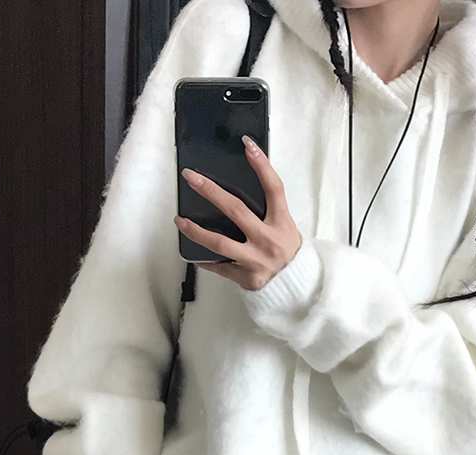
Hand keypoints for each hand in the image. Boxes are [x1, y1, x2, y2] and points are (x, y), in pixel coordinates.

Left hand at [174, 136, 301, 290]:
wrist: (296, 288)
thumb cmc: (287, 252)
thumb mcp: (285, 227)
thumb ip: (267, 210)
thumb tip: (237, 191)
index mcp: (282, 223)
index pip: (274, 188)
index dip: (262, 165)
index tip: (247, 145)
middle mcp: (269, 240)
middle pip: (236, 210)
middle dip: (211, 191)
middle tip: (191, 177)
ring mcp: (257, 261)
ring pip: (220, 243)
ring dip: (196, 231)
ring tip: (179, 220)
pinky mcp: (247, 278)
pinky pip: (221, 267)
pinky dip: (206, 260)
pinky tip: (193, 253)